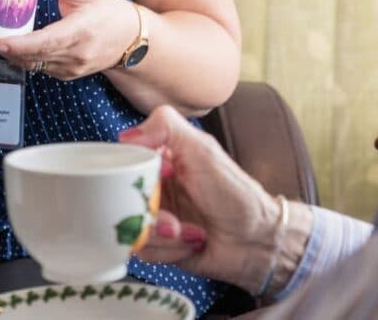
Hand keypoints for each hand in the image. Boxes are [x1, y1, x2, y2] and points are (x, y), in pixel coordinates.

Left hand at [0, 0, 137, 78]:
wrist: (131, 40)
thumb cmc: (112, 14)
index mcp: (81, 32)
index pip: (46, 42)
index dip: (20, 45)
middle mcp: (75, 55)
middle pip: (31, 56)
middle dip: (1, 47)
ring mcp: (70, 68)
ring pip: (31, 64)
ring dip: (8, 53)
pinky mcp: (65, 74)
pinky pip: (38, 67)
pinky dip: (21, 57)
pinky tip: (6, 45)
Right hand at [118, 105, 279, 293]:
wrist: (256, 238)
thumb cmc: (234, 191)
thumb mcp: (202, 149)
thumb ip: (165, 126)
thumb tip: (126, 136)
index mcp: (158, 158)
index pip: (123, 160)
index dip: (132, 172)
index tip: (159, 176)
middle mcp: (152, 186)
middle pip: (120, 197)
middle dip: (148, 212)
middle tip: (171, 217)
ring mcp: (153, 216)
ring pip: (130, 226)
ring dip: (162, 234)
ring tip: (188, 231)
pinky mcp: (157, 245)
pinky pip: (143, 250)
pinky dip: (168, 249)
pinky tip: (192, 241)